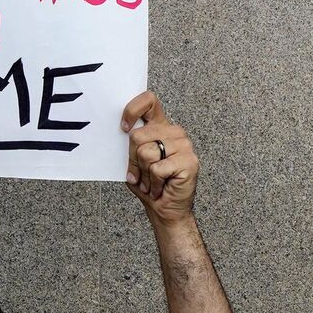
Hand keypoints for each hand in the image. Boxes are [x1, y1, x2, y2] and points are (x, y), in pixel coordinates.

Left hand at [122, 91, 199, 225]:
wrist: (167, 210)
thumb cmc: (150, 186)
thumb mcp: (134, 162)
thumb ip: (131, 145)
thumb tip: (123, 132)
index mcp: (161, 127)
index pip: (149, 101)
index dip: (132, 110)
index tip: (123, 128)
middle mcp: (174, 133)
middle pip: (138, 136)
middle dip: (133, 160)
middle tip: (140, 175)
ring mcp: (184, 146)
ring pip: (146, 153)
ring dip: (144, 174)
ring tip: (152, 182)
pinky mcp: (189, 161)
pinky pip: (157, 169)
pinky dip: (154, 183)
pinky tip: (161, 187)